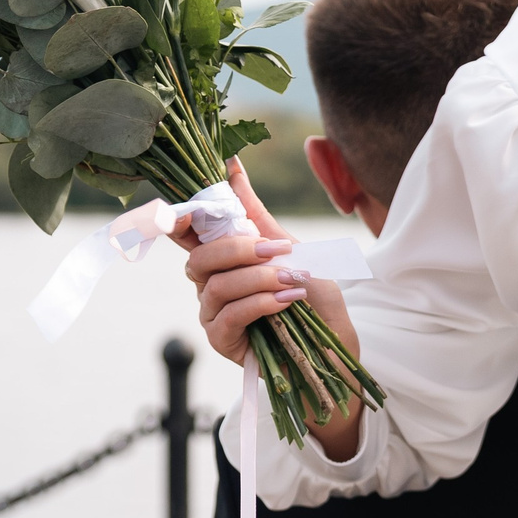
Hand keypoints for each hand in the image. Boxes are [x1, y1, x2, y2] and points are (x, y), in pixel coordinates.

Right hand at [180, 161, 364, 457]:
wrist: (334, 348)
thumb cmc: (314, 299)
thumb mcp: (293, 250)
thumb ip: (258, 217)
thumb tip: (232, 169)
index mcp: (223, 260)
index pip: (188, 235)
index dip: (182, 218)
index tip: (195, 204)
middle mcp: (211, 286)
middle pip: (199, 258)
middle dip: (236, 248)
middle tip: (277, 250)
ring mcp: (214, 315)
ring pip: (215, 286)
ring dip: (257, 278)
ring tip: (293, 280)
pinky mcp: (223, 342)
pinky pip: (229, 316)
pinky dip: (259, 303)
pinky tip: (286, 301)